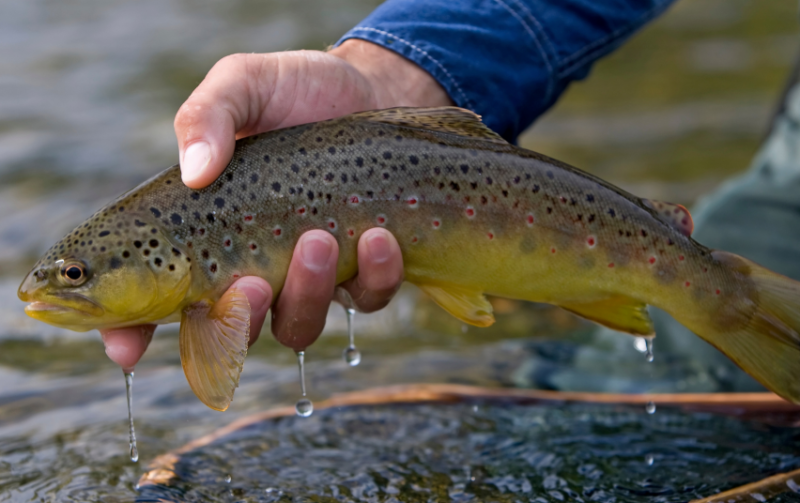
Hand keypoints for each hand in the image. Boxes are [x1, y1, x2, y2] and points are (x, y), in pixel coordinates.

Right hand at [102, 40, 452, 367]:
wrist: (372, 88)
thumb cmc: (296, 89)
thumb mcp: (244, 84)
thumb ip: (209, 115)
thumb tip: (194, 171)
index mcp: (206, 231)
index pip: (158, 295)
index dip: (132, 330)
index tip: (126, 348)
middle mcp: (252, 264)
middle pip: (233, 328)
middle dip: (241, 317)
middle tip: (251, 281)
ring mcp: (309, 275)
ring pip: (299, 325)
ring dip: (308, 293)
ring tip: (320, 238)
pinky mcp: (363, 270)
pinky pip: (366, 299)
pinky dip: (373, 277)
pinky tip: (379, 236)